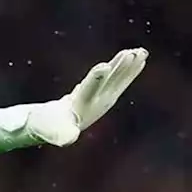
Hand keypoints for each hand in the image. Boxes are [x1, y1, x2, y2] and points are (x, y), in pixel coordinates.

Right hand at [0, 48, 148, 148]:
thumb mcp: (52, 130)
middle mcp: (96, 103)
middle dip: (121, 68)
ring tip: (141, 51)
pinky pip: (115, 78)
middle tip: (136, 52)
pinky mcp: (101, 91)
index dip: (95, 79)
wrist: (56, 129)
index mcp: (80, 107)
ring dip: (128, 66)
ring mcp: (101, 98)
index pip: (88, 91)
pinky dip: (123, 68)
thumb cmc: (50, 128)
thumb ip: (60, 134)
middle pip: (110, 83)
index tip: (104, 66)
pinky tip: (132, 58)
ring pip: (117, 80)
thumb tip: (67, 140)